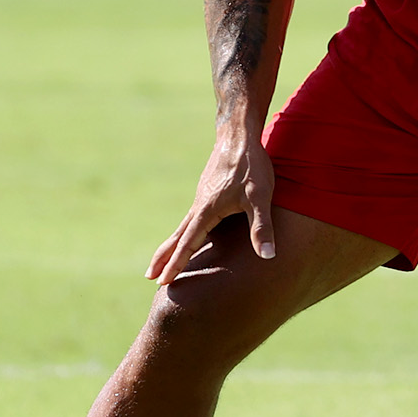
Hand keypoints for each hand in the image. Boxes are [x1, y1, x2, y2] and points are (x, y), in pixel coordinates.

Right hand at [149, 123, 276, 284]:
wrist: (239, 134)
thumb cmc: (250, 165)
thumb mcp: (260, 197)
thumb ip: (262, 227)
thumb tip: (268, 256)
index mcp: (207, 210)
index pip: (188, 243)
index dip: (177, 263)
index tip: (163, 281)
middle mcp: (199, 206)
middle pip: (177, 237)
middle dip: (164, 257)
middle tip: (149, 277)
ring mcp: (202, 197)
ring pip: (183, 226)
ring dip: (172, 245)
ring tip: (162, 260)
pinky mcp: (208, 191)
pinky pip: (191, 217)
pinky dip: (183, 232)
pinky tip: (187, 234)